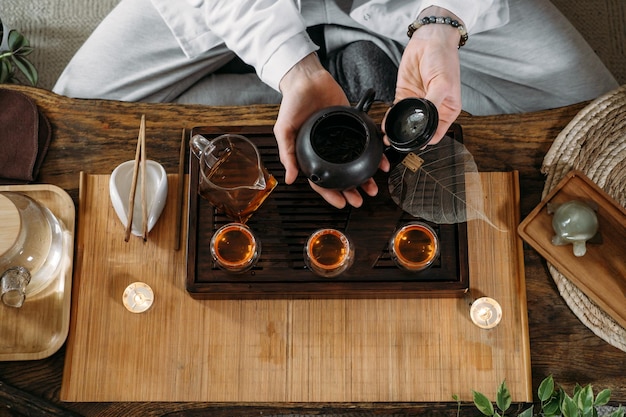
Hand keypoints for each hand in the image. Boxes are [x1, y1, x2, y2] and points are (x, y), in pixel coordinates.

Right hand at [274, 53, 388, 207]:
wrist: (307, 78)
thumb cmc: (292, 103)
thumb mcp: (284, 129)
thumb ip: (287, 153)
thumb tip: (289, 179)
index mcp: (309, 153)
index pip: (321, 180)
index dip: (330, 194)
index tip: (341, 204)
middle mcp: (327, 149)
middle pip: (341, 176)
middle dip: (351, 190)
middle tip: (360, 201)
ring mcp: (341, 138)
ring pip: (355, 163)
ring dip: (365, 177)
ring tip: (373, 187)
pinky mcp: (353, 125)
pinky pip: (365, 143)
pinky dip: (374, 153)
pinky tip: (381, 162)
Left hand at [383, 9, 462, 145]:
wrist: (429, 40)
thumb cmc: (443, 59)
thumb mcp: (443, 83)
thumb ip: (433, 104)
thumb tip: (425, 122)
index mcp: (448, 110)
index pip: (437, 133)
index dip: (426, 141)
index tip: (415, 144)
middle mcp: (433, 109)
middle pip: (420, 130)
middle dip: (408, 138)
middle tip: (398, 144)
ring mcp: (417, 103)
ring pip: (406, 123)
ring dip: (397, 131)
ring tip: (389, 138)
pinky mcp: (404, 96)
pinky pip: (396, 112)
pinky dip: (390, 119)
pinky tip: (385, 125)